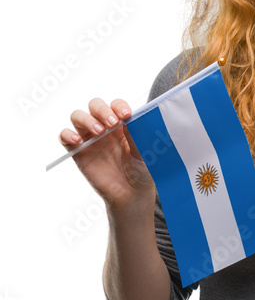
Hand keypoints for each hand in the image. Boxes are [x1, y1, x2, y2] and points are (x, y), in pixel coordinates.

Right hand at [58, 97, 155, 212]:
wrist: (131, 194)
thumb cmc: (141, 172)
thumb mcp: (144, 152)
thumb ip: (137, 135)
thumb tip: (130, 118)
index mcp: (122, 124)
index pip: (116, 105)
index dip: (119, 106)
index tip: (126, 115)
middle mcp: (104, 127)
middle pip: (95, 105)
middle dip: (102, 110)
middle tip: (112, 123)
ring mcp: (90, 138)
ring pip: (78, 116)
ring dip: (86, 119)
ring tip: (98, 131)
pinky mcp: (78, 152)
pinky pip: (65, 137)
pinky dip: (67, 134)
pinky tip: (77, 141)